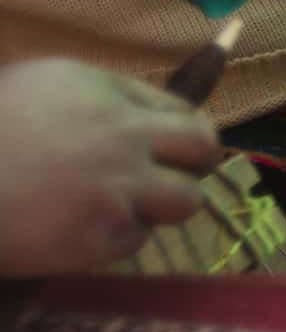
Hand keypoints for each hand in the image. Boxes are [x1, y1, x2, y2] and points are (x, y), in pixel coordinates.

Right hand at [0, 61, 221, 276]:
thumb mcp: (35, 90)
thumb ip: (95, 99)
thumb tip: (147, 120)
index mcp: (101, 89)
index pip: (181, 110)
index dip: (177, 134)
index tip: (170, 149)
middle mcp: (121, 132)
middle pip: (204, 149)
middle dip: (192, 167)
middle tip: (167, 181)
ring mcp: (117, 186)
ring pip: (185, 201)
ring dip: (156, 208)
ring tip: (111, 209)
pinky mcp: (103, 236)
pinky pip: (136, 240)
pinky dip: (112, 241)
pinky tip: (69, 232)